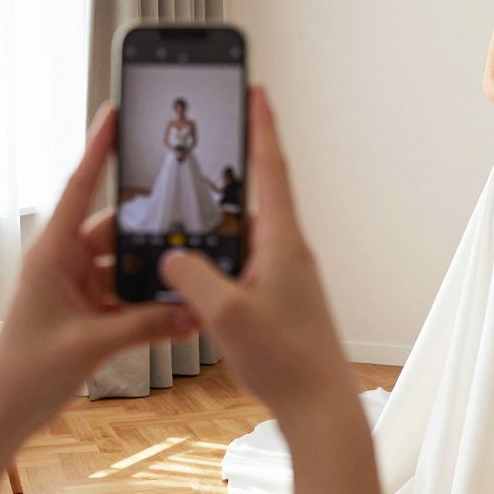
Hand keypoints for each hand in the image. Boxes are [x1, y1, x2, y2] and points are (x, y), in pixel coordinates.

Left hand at [0, 106, 197, 422]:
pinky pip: (126, 292)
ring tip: (189, 275)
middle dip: (152, 232)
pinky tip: (177, 309)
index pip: (81, 188)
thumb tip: (193, 312)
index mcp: (53, 253)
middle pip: (117, 229)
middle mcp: (64, 261)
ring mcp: (76, 283)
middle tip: (191, 223)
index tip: (115, 114)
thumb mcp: (92, 344)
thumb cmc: (26, 371)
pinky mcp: (87, 307)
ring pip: (125, 263)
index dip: (99, 150)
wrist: (3, 410)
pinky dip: (149, 300)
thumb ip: (147, 324)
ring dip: (153, 273)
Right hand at [160, 88, 358, 411]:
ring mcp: (287, 274)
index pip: (271, 169)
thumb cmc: (286, 360)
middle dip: (239, 158)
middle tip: (218, 128)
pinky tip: (200, 259)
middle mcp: (290, 251)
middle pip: (260, 191)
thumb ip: (194, 277)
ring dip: (225, 210)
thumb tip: (173, 256)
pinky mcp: (281, 297)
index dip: (261, 127)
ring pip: (250, 229)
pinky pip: (247, 258)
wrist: (320, 405)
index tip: (256, 89)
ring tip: (194, 193)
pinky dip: (224, 248)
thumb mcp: (227, 315)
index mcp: (282, 243)